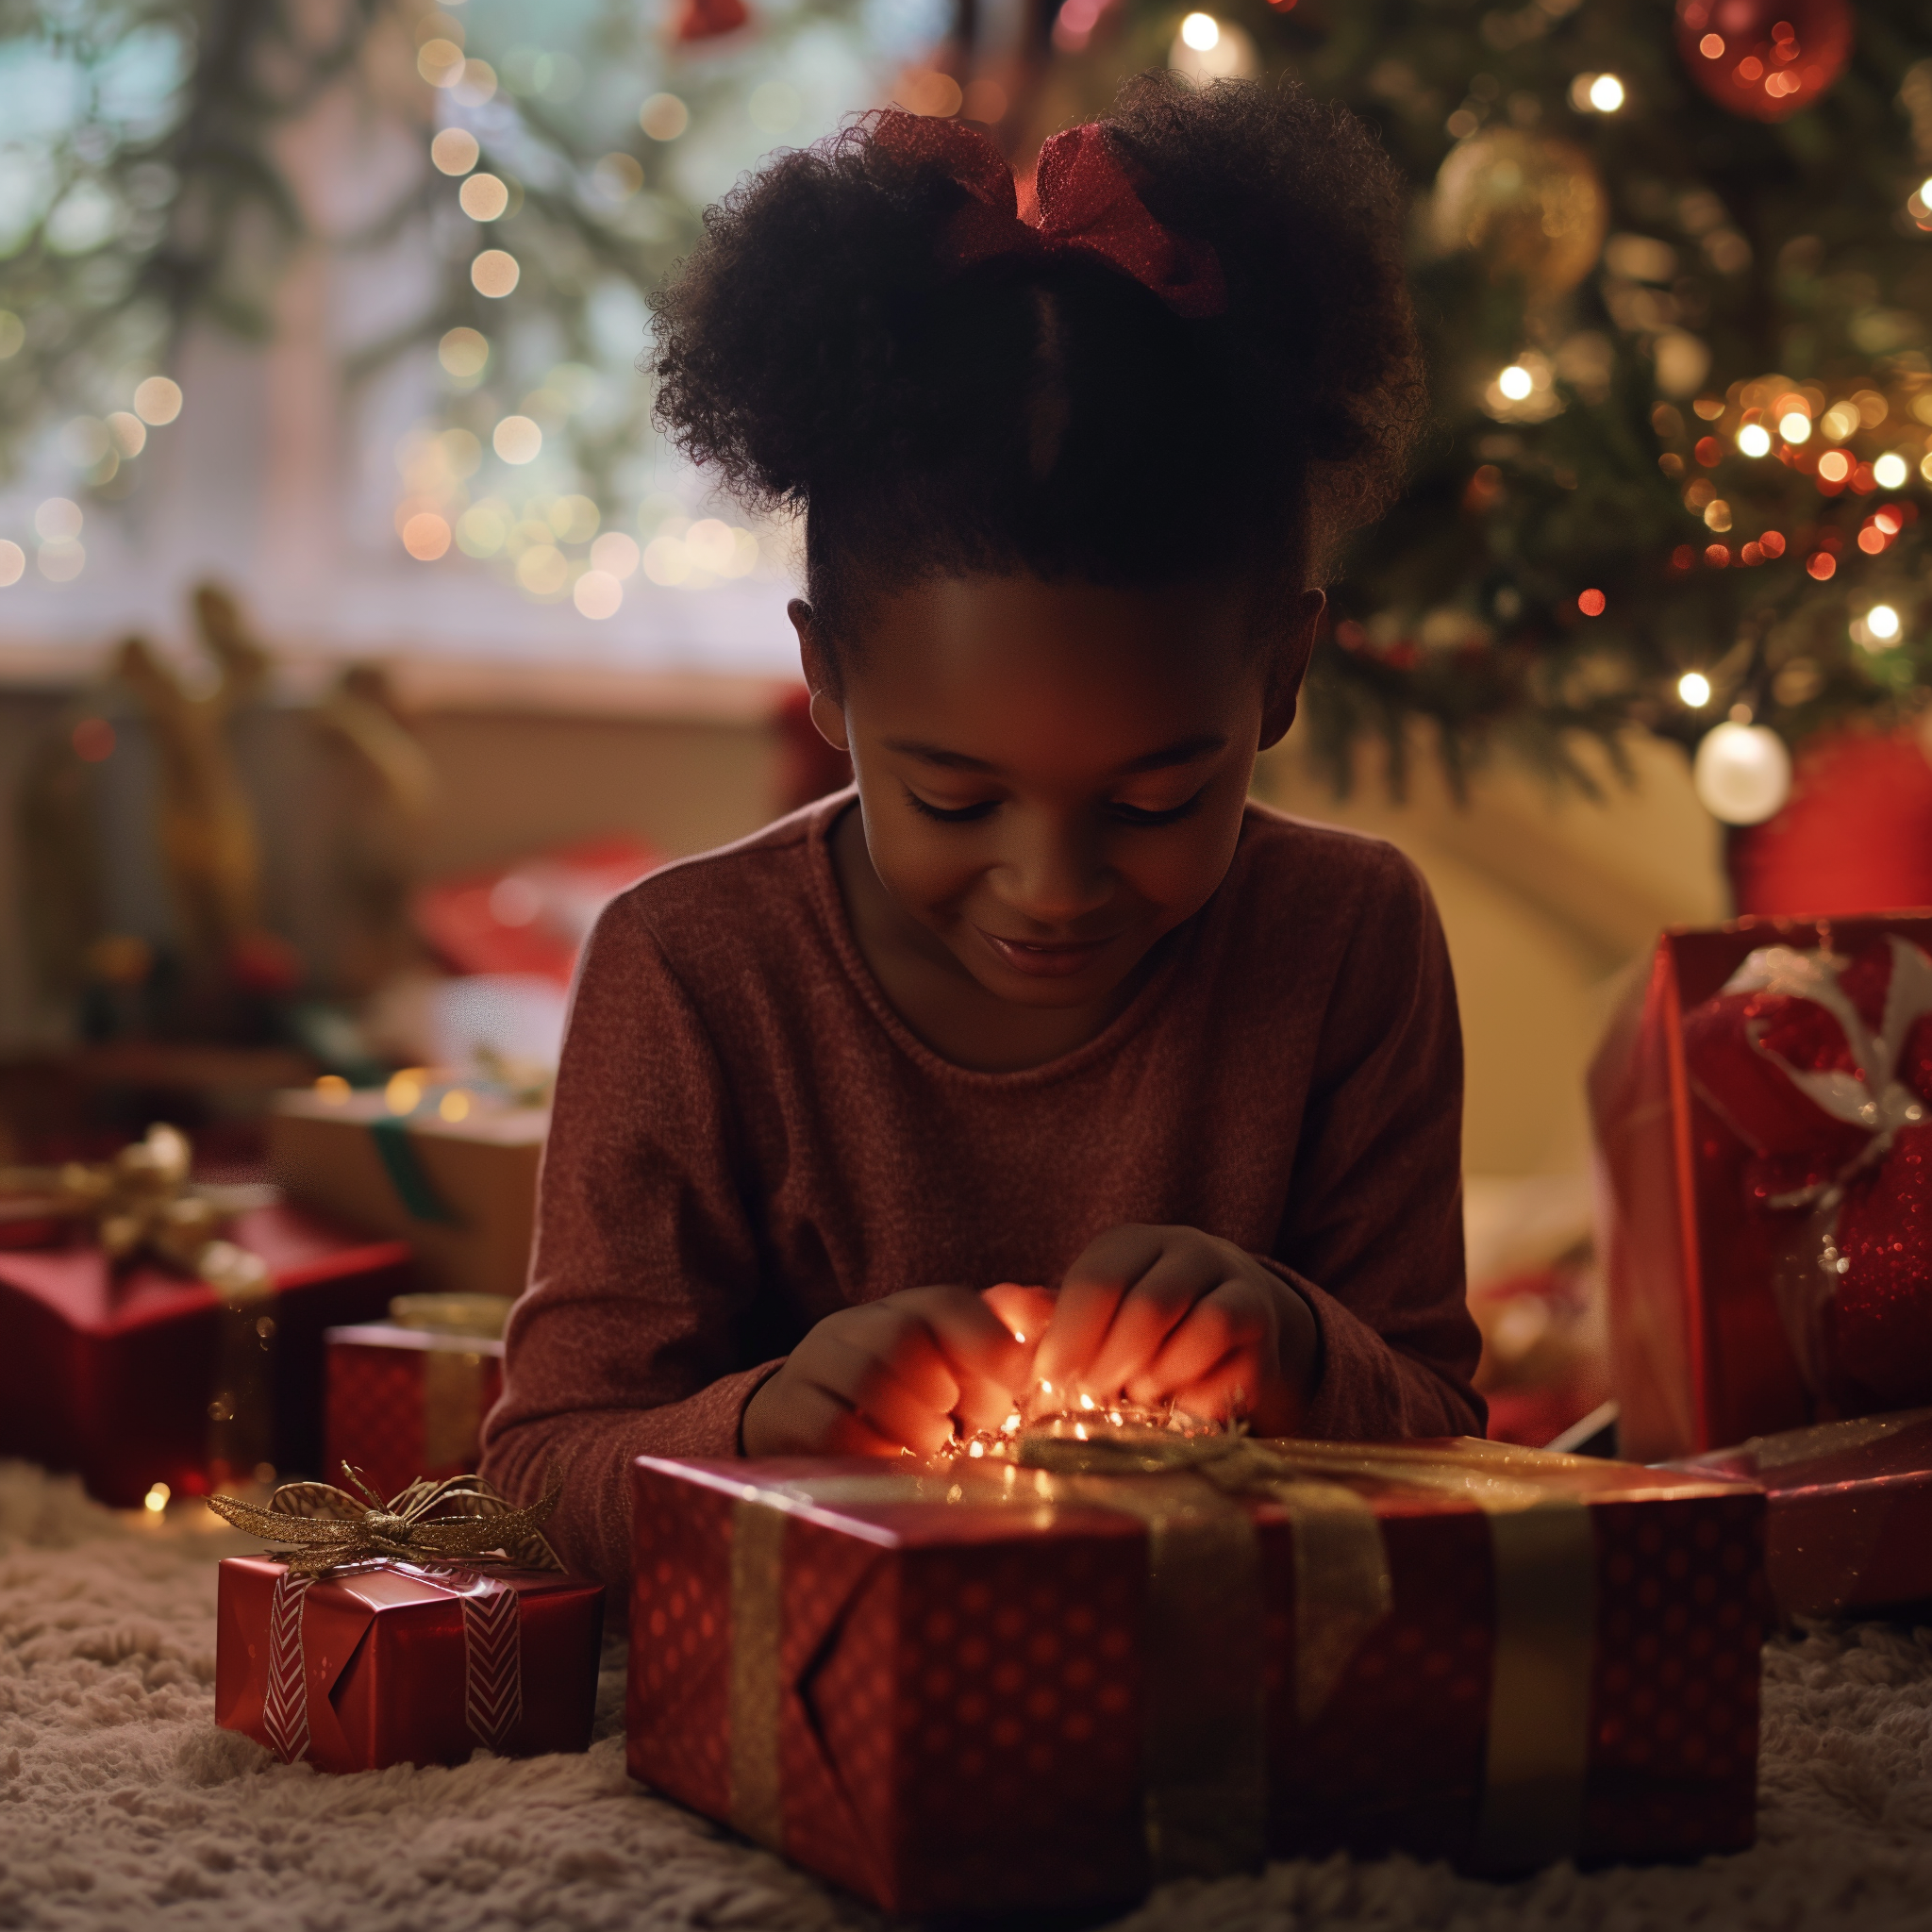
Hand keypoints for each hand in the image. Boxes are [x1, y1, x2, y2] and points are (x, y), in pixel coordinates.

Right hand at [741, 1285, 1032, 1457]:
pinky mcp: (786, 1413)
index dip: (986, 1337)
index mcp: (900, 1312)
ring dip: (914, 1422)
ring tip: (926, 1444)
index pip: (944, 1303)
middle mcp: (852, 1328)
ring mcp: (813, 1366)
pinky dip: (875, 1450)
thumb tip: (1041, 1307)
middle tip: (956, 1424)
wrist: (801, 1427)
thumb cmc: (899, 1403)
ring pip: (869, 1375)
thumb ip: (997, 1341)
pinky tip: (889, 1461)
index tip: (1015, 1378)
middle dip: (943, 1389)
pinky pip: (834, 1426)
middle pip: (904, 1336)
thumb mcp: (949, 1373)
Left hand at [1032, 1224, 1318, 1435]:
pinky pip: (1238, 1359)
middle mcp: (1188, 1250)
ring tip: (1137, 1394)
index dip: (1071, 1334)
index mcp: (1131, 1244)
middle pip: (1151, 1305)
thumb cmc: (1135, 1329)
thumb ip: (1046, 1318)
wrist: (1226, 1325)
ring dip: (1164, 1374)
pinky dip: (1202, 1388)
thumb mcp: (1090, 1316)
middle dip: (1114, 1362)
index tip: (1050, 1376)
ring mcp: (1233, 1281)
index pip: (1099, 1279)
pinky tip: (1178, 1402)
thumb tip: (1002, 1303)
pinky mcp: (1263, 1324)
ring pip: (1204, 1326)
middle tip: (1091, 1395)